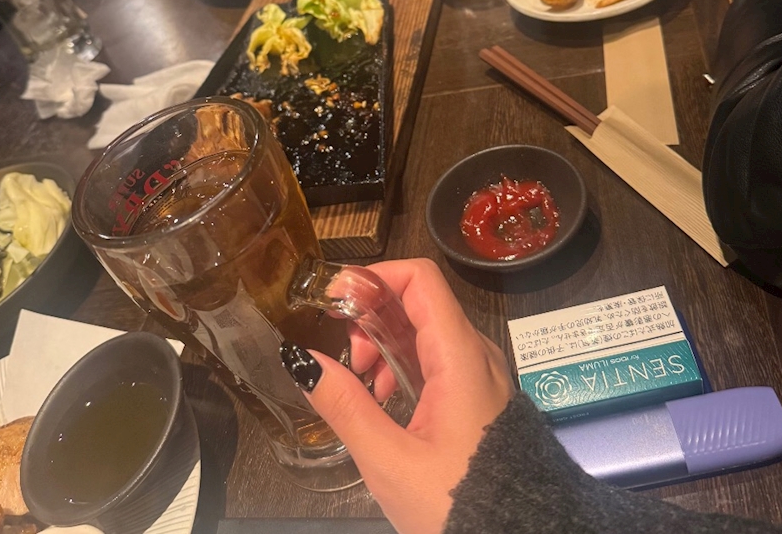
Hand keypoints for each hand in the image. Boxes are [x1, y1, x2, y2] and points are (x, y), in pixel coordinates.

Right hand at [283, 258, 514, 533]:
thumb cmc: (458, 504)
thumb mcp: (390, 462)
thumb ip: (345, 406)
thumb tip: (302, 359)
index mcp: (460, 356)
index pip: (420, 278)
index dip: (374, 276)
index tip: (336, 300)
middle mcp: (474, 351)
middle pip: (418, 300)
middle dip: (372, 316)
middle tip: (348, 359)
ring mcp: (479, 371)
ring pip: (424, 329)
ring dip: (384, 343)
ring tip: (363, 386)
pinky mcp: (476, 391)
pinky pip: (434, 356)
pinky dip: (402, 364)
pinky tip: (385, 400)